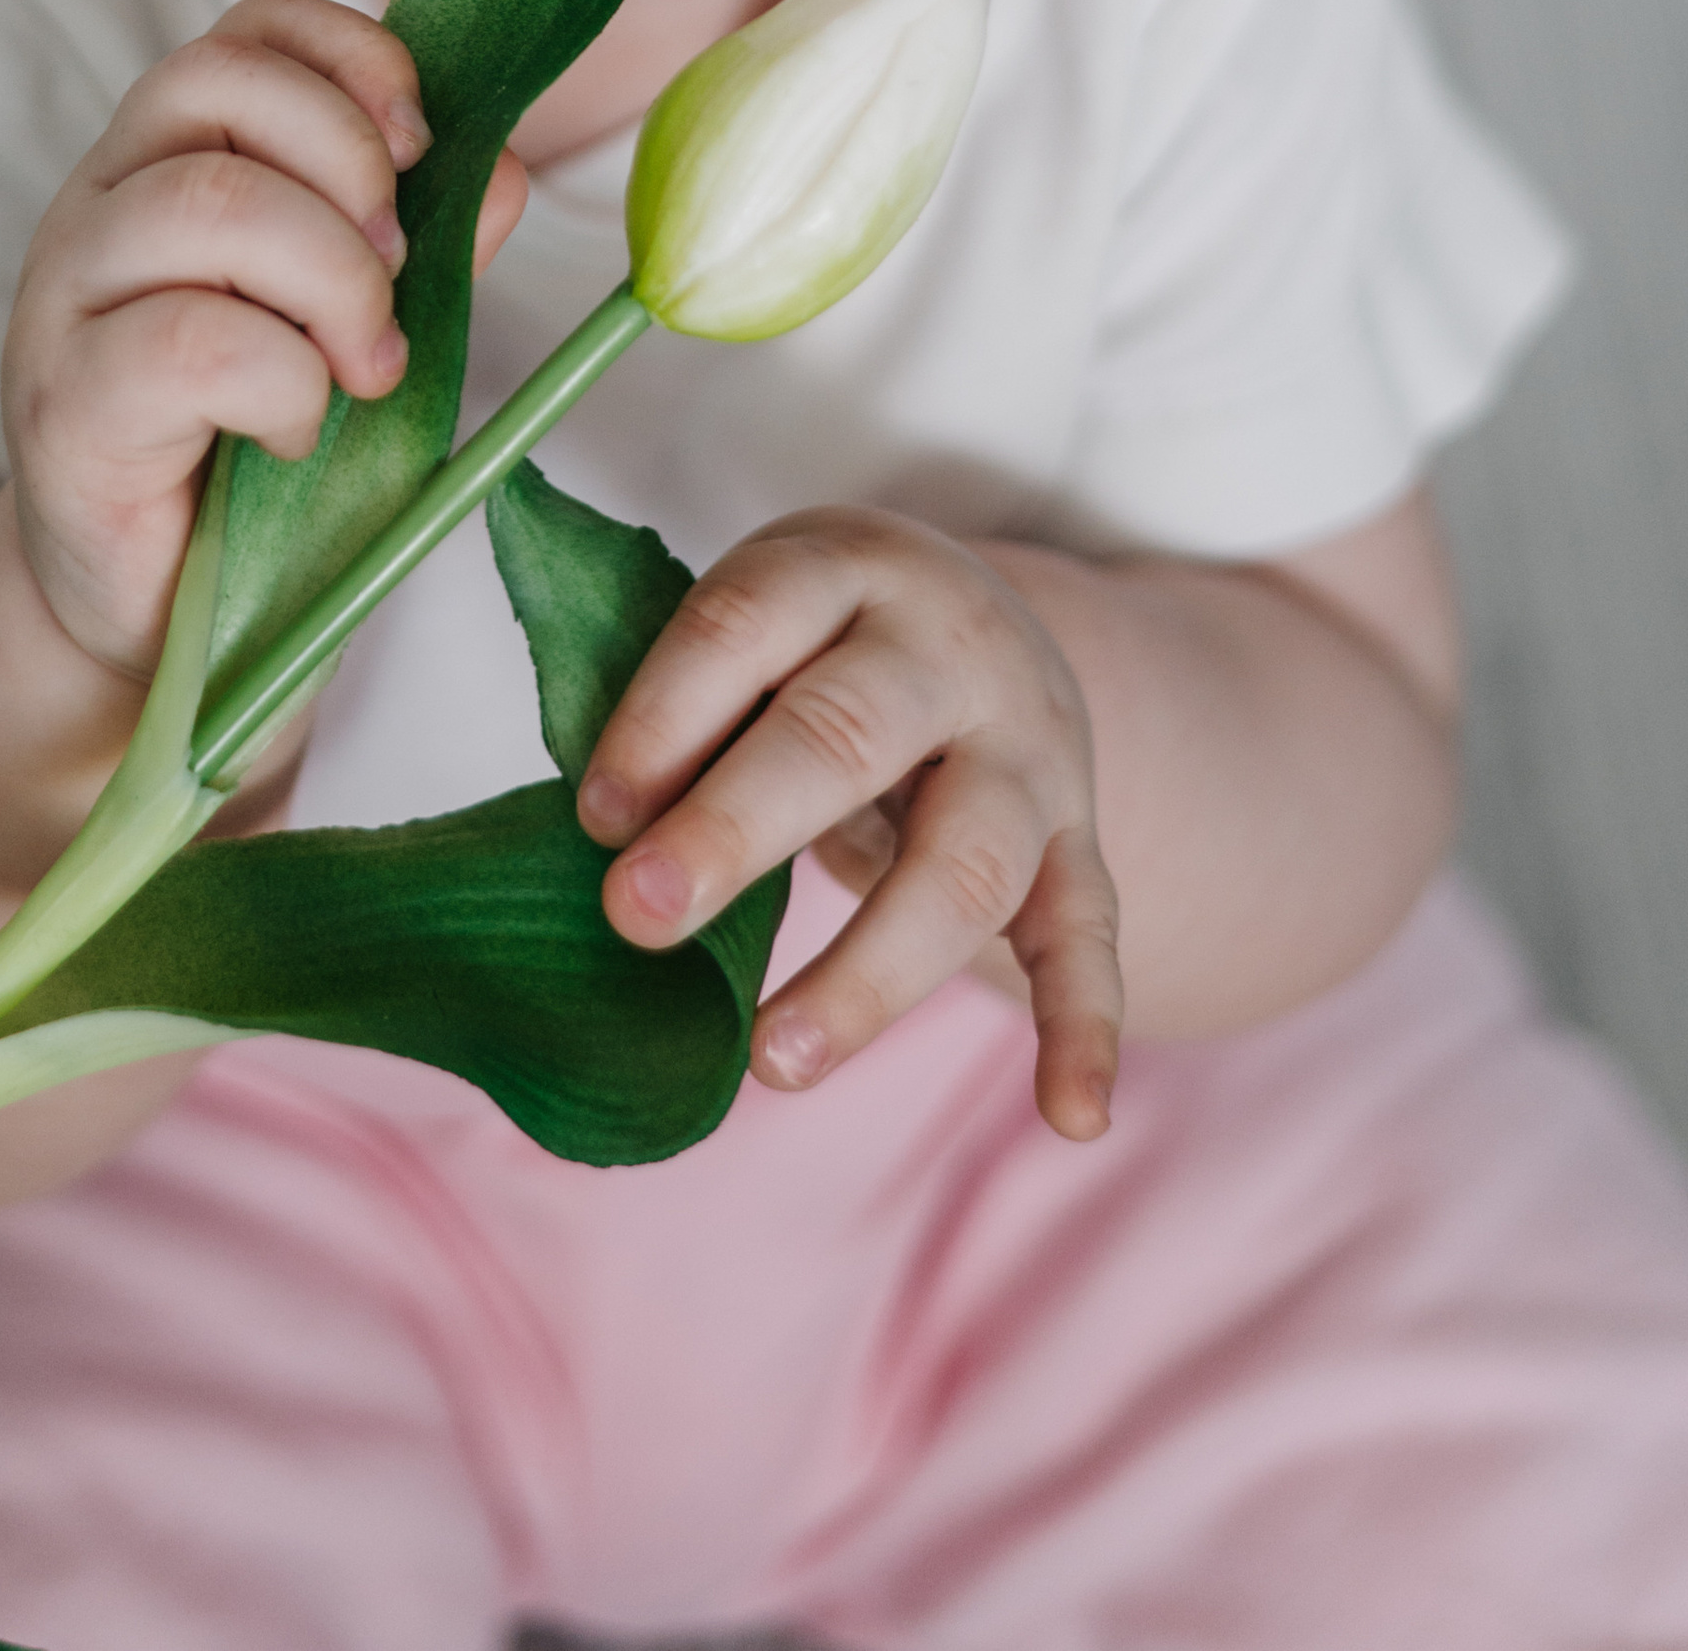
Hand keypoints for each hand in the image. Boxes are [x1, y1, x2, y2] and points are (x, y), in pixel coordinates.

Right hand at [2, 0, 523, 683]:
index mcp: (168, 158)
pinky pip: (189, 340)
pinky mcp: (63, 400)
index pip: (246, 31)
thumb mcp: (352, 324)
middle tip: (398, 273)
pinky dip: (281, 382)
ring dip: (333, 280)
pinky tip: (292, 432)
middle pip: (218, 86)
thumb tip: (500, 167)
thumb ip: (420, 244)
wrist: (150, 608)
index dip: (350, 56)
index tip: (422, 142)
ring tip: (366, 366)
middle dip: (349, 163)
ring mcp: (64, 296)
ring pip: (209, 200)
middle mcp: (100, 201)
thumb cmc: (254, 446)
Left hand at [576, 507, 1122, 1139]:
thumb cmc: (813, 642)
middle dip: (738, 827)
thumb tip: (608, 834)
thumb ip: (690, 712)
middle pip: (850, 734)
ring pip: (968, 861)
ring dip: (870, 973)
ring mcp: (1030, 749)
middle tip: (639, 918)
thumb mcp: (755, 629)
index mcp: (845, 568)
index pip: (746, 625)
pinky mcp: (1079, 838)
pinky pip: (1091, 935)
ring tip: (771, 1061)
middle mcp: (950, 648)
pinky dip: (1085, 1028)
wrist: (976, 620)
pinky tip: (1072, 1118)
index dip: (664, 718)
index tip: (595, 817)